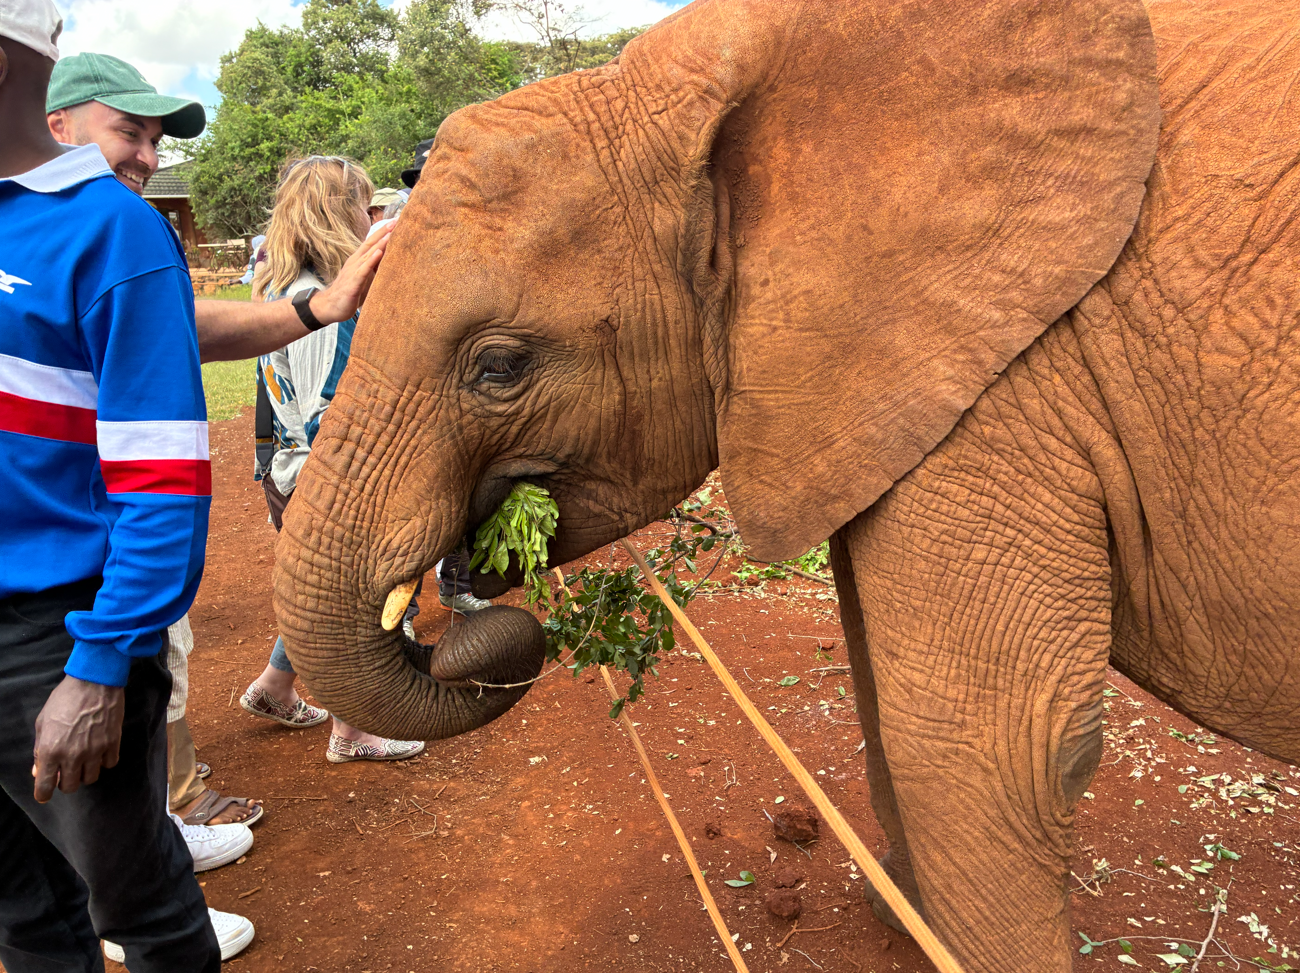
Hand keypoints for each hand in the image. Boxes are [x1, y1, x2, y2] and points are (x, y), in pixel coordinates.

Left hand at [32, 676, 125, 801]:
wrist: (94, 681)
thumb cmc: (64, 699)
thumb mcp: (43, 722)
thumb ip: (39, 749)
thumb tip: (39, 770)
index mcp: (50, 750)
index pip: (45, 786)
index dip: (43, 794)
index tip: (44, 794)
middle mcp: (72, 754)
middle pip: (70, 786)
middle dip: (65, 782)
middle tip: (65, 770)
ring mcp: (95, 750)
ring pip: (90, 778)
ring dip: (85, 772)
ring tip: (84, 760)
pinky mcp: (113, 743)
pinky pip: (109, 764)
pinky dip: (104, 761)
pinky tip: (100, 751)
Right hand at [309, 221, 394, 324]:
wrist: (331, 306)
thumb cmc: (351, 292)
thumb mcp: (367, 277)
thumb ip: (376, 268)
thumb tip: (392, 260)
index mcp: (359, 259)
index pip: (373, 242)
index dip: (384, 232)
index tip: (396, 222)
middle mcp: (356, 261)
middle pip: (371, 243)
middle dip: (384, 232)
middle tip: (397, 220)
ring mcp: (353, 270)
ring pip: (368, 254)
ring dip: (380, 242)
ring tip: (391, 232)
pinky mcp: (353, 282)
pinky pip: (363, 270)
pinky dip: (371, 260)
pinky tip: (379, 252)